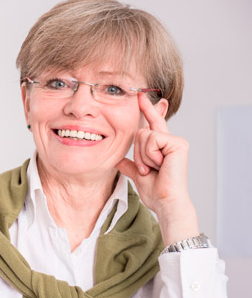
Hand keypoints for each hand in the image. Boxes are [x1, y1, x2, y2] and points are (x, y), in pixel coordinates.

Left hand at [116, 93, 199, 244]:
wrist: (165, 201)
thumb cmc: (155, 191)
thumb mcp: (138, 175)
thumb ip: (130, 165)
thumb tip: (118, 160)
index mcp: (162, 147)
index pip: (151, 125)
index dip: (146, 109)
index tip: (139, 95)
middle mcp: (171, 141)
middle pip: (141, 132)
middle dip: (138, 153)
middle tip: (148, 169)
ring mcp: (176, 141)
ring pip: (144, 136)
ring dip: (143, 156)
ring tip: (153, 169)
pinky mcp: (178, 143)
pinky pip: (152, 139)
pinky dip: (149, 155)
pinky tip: (159, 165)